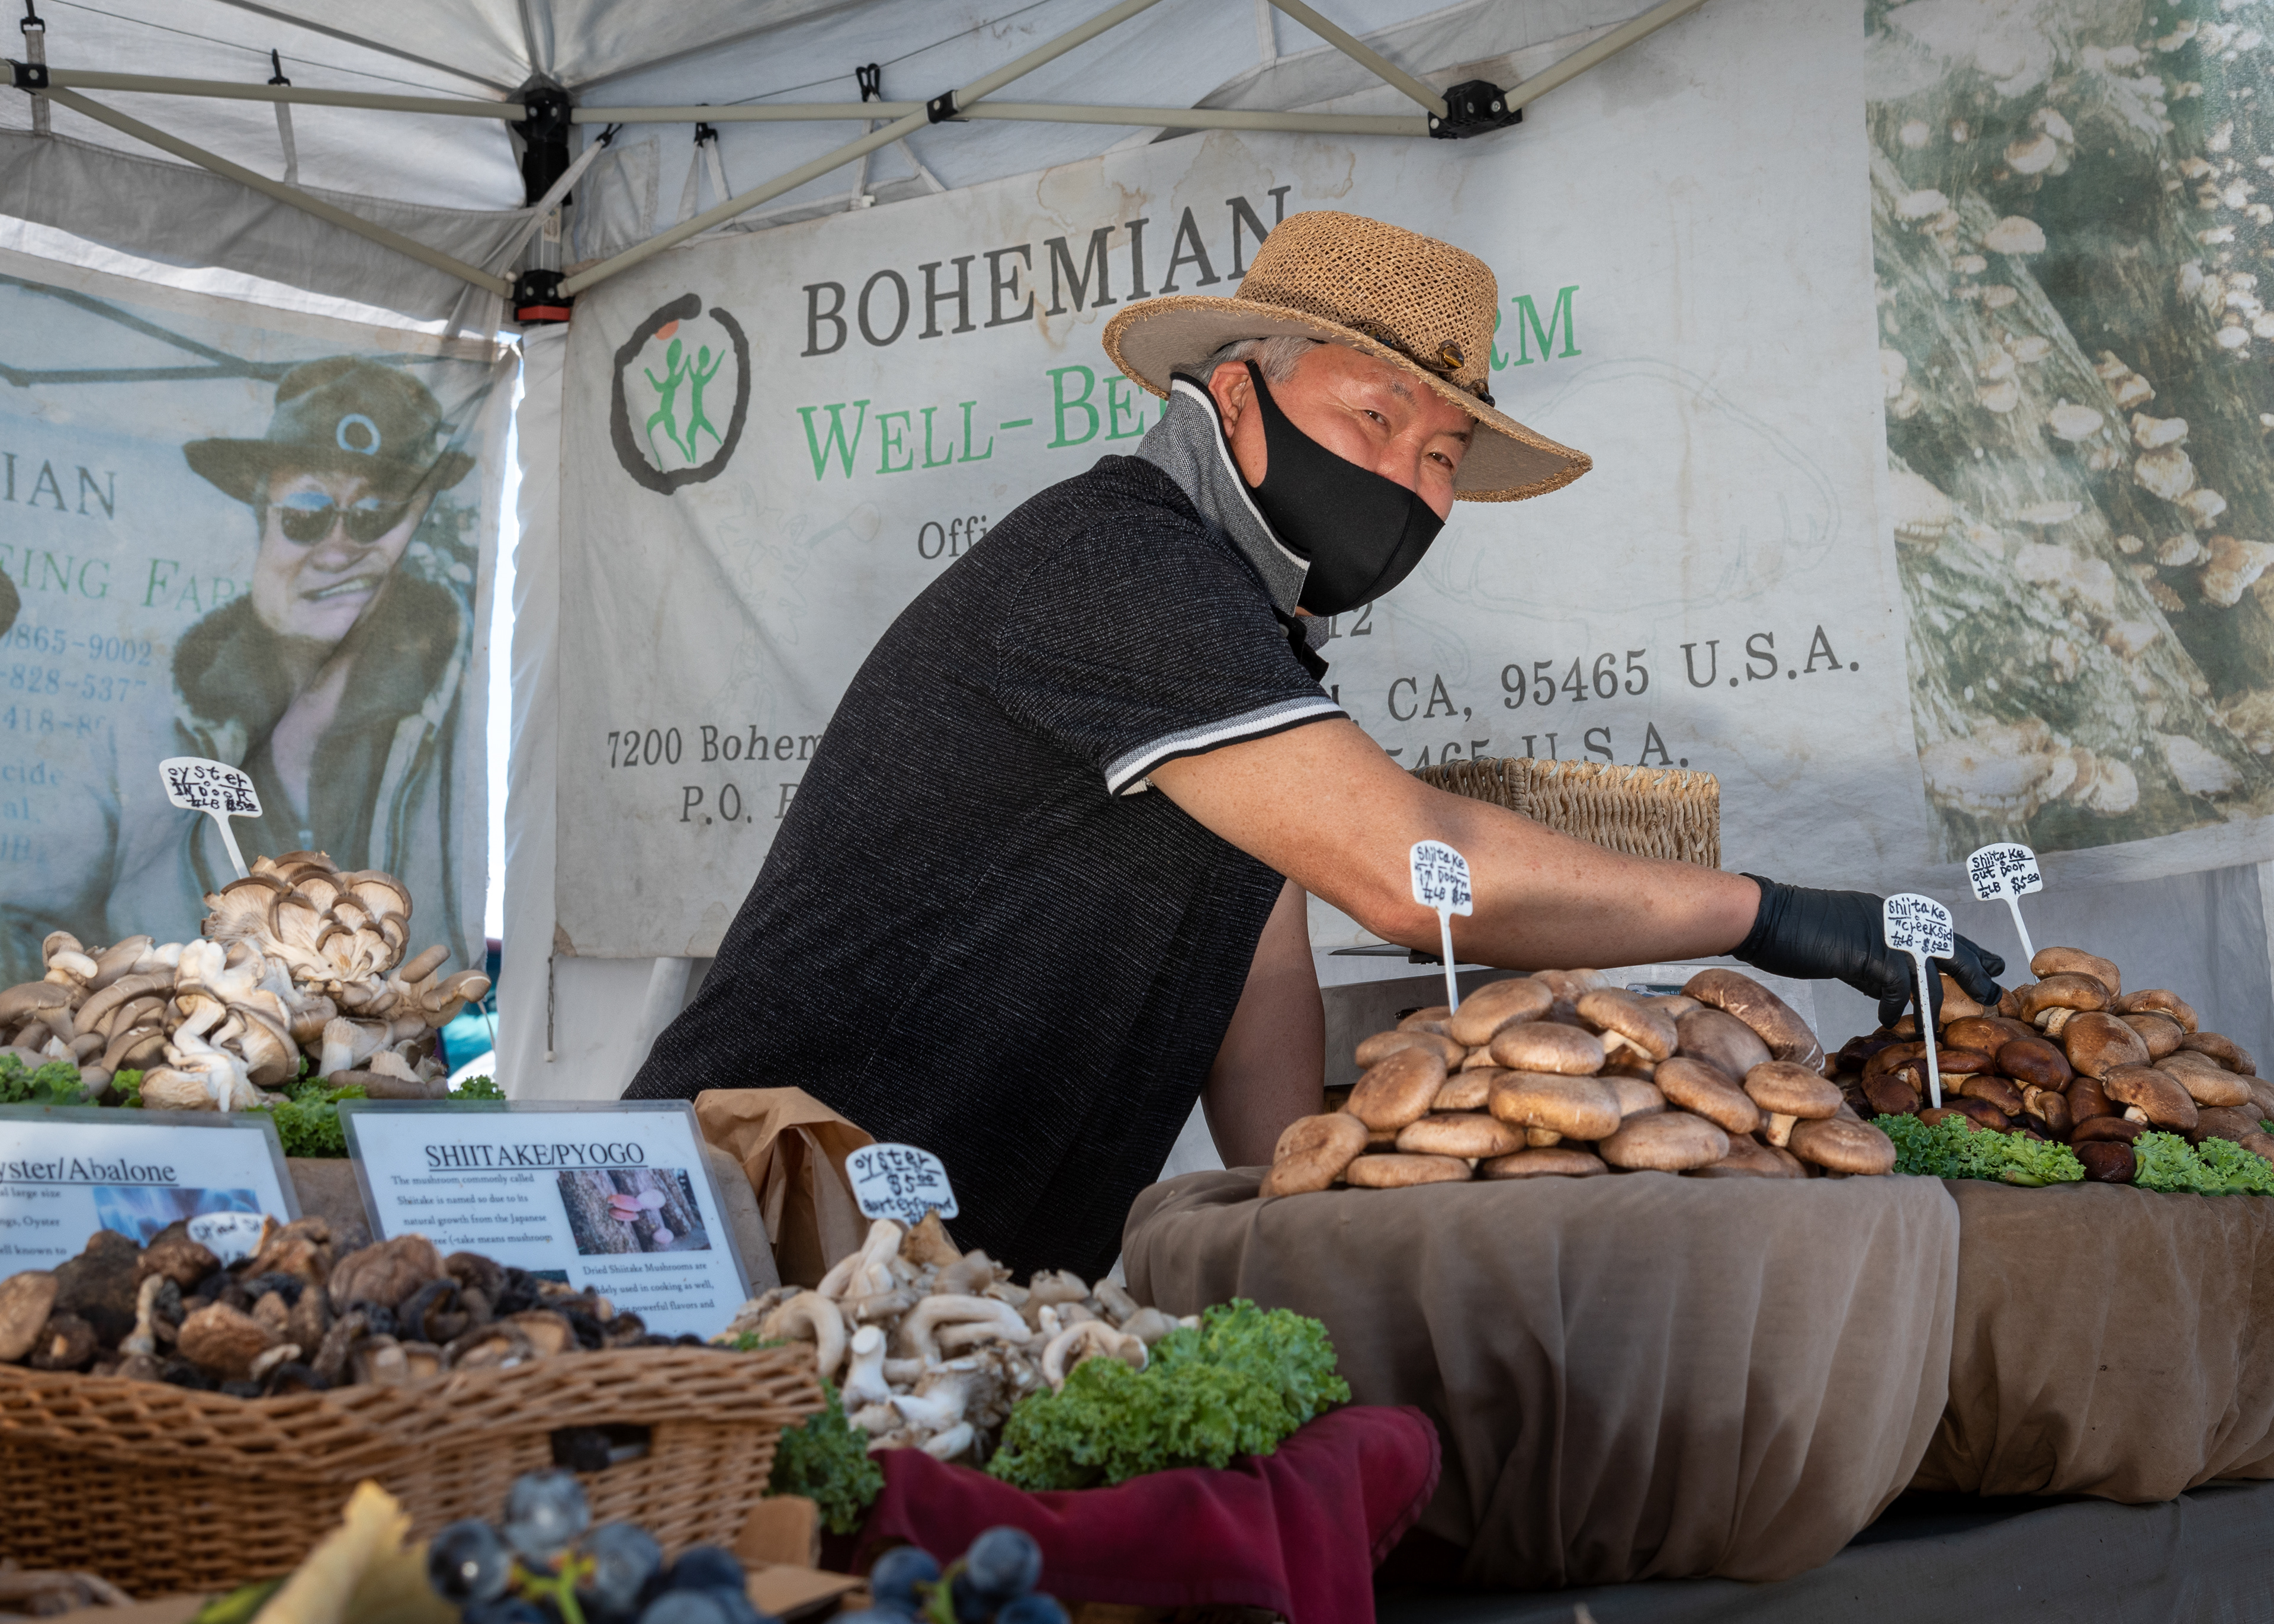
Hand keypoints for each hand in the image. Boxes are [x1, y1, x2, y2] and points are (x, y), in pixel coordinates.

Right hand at [1734, 876, 2004, 1027]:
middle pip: (1950, 946)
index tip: (1993, 963)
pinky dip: (1893, 1008)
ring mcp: (1882, 934)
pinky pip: (1896, 988)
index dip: (1970, 949)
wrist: (1765, 916)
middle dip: (1974, 971)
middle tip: (1992, 992)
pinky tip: (1888, 1020)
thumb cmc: (1794, 930)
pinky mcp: (1868, 953)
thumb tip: (1889, 991)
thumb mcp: (1843, 943)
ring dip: (1934, 1003)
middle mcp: (1893, 919)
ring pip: (1928, 972)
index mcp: (1888, 913)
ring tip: (1934, 1028)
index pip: (1939, 931)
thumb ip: (1871, 962)